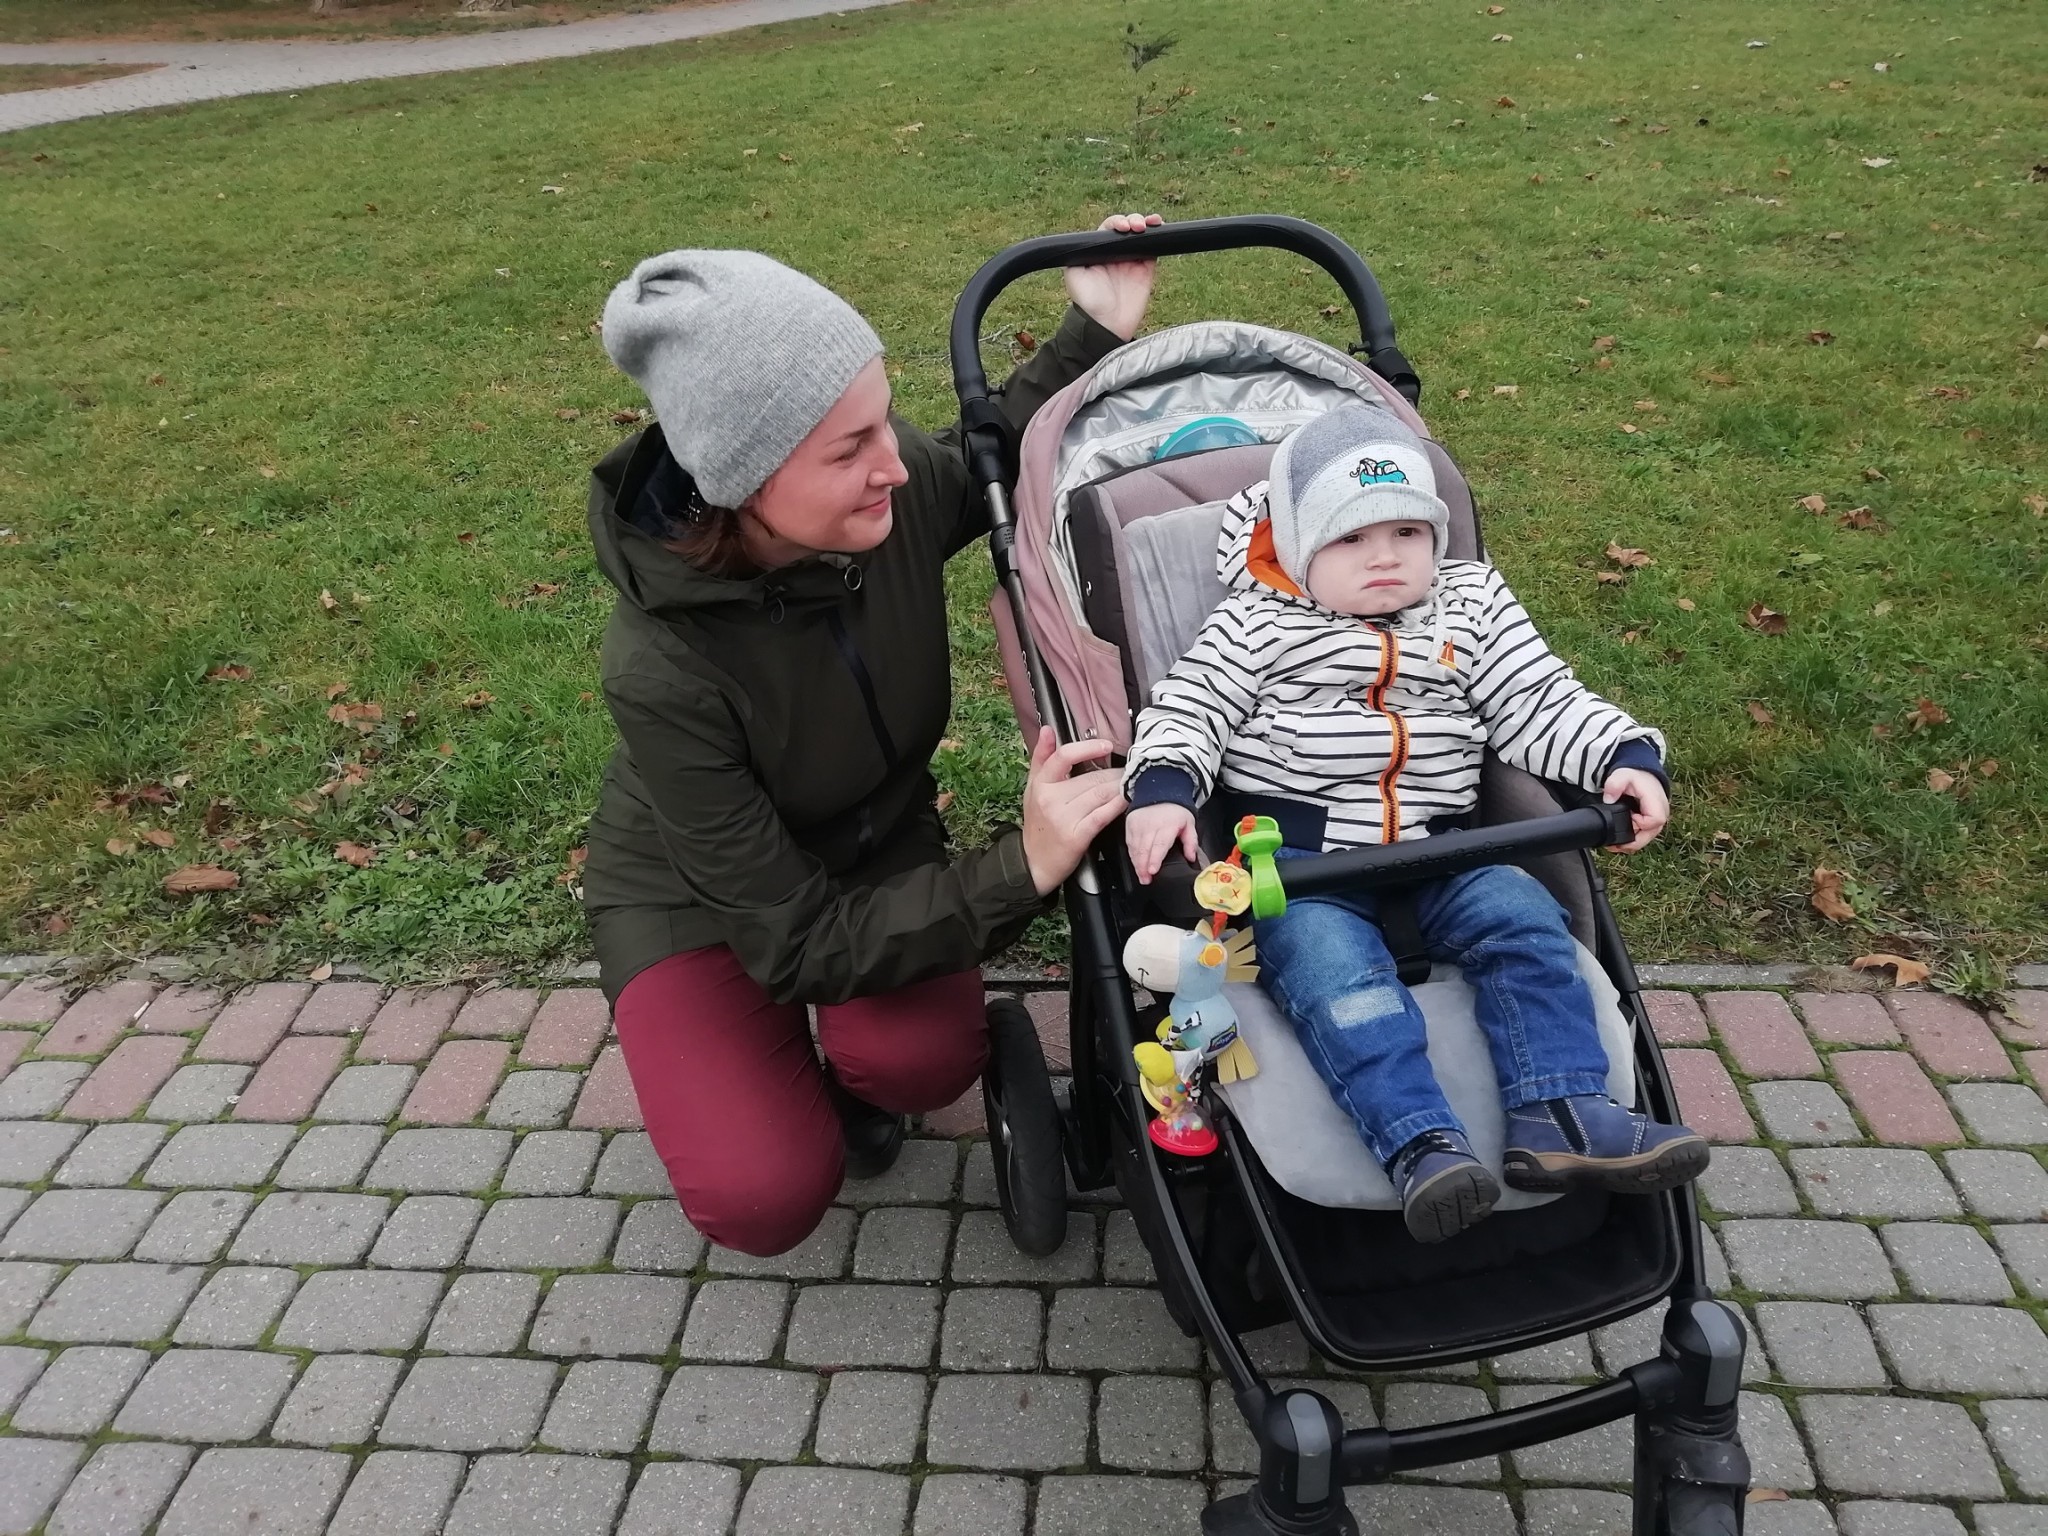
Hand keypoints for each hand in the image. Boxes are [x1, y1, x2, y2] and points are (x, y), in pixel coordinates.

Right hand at [1021, 727, 1128, 895]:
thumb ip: (1041, 758)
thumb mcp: (1032, 788)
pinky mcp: (1077, 836)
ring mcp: (1064, 818)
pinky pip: (1103, 814)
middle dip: (1113, 773)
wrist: (1034, 863)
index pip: (1064, 756)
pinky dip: (1117, 805)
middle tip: (1127, 770)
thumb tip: (1048, 729)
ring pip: (1100, 794)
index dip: (1088, 748)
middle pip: (1091, 777)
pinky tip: (1126, 799)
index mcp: (1041, 784)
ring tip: (1129, 783)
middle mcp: (1050, 799)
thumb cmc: (1037, 824)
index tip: (1106, 745)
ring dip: (1119, 787)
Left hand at [1064, 212, 1162, 340]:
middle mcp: (1115, 253)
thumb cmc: (1088, 301)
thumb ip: (1078, 252)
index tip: (1122, 227)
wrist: (1107, 324)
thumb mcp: (1074, 273)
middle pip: (1127, 227)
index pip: (1109, 228)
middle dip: (1133, 220)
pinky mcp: (1146, 268)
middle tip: (1136, 227)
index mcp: (1098, 251)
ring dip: (1146, 223)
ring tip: (1149, 224)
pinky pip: (1154, 247)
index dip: (1117, 222)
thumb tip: (1087, 237)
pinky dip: (1158, 235)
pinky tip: (1158, 227)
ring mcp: (1132, 259)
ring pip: (1141, 234)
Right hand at [1126, 802, 1199, 885]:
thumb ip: (1191, 841)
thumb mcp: (1189, 822)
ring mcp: (1138, 825)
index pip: (1159, 844)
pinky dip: (1132, 855)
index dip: (1155, 859)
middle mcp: (1150, 825)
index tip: (1152, 870)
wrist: (1159, 790)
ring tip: (1141, 876)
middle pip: (1144, 849)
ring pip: (1135, 848)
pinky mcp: (1130, 825)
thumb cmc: (1174, 809)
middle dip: (1143, 867)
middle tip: (1146, 880)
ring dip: (1137, 863)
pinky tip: (1136, 864)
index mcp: (1167, 825)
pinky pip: (1129, 843)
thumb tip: (1191, 857)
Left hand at [1601, 768, 1670, 852]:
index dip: (1639, 823)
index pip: (1654, 821)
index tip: (1628, 818)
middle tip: (1614, 845)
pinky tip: (1620, 842)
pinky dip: (1633, 840)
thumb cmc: (1635, 777)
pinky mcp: (1652, 824)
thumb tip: (1608, 800)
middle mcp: (1661, 813)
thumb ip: (1614, 785)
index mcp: (1657, 802)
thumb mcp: (1622, 775)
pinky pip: (1645, 836)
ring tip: (1614, 845)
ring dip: (1632, 843)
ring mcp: (1657, 820)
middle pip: (1651, 834)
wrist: (1642, 776)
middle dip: (1633, 842)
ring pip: (1647, 838)